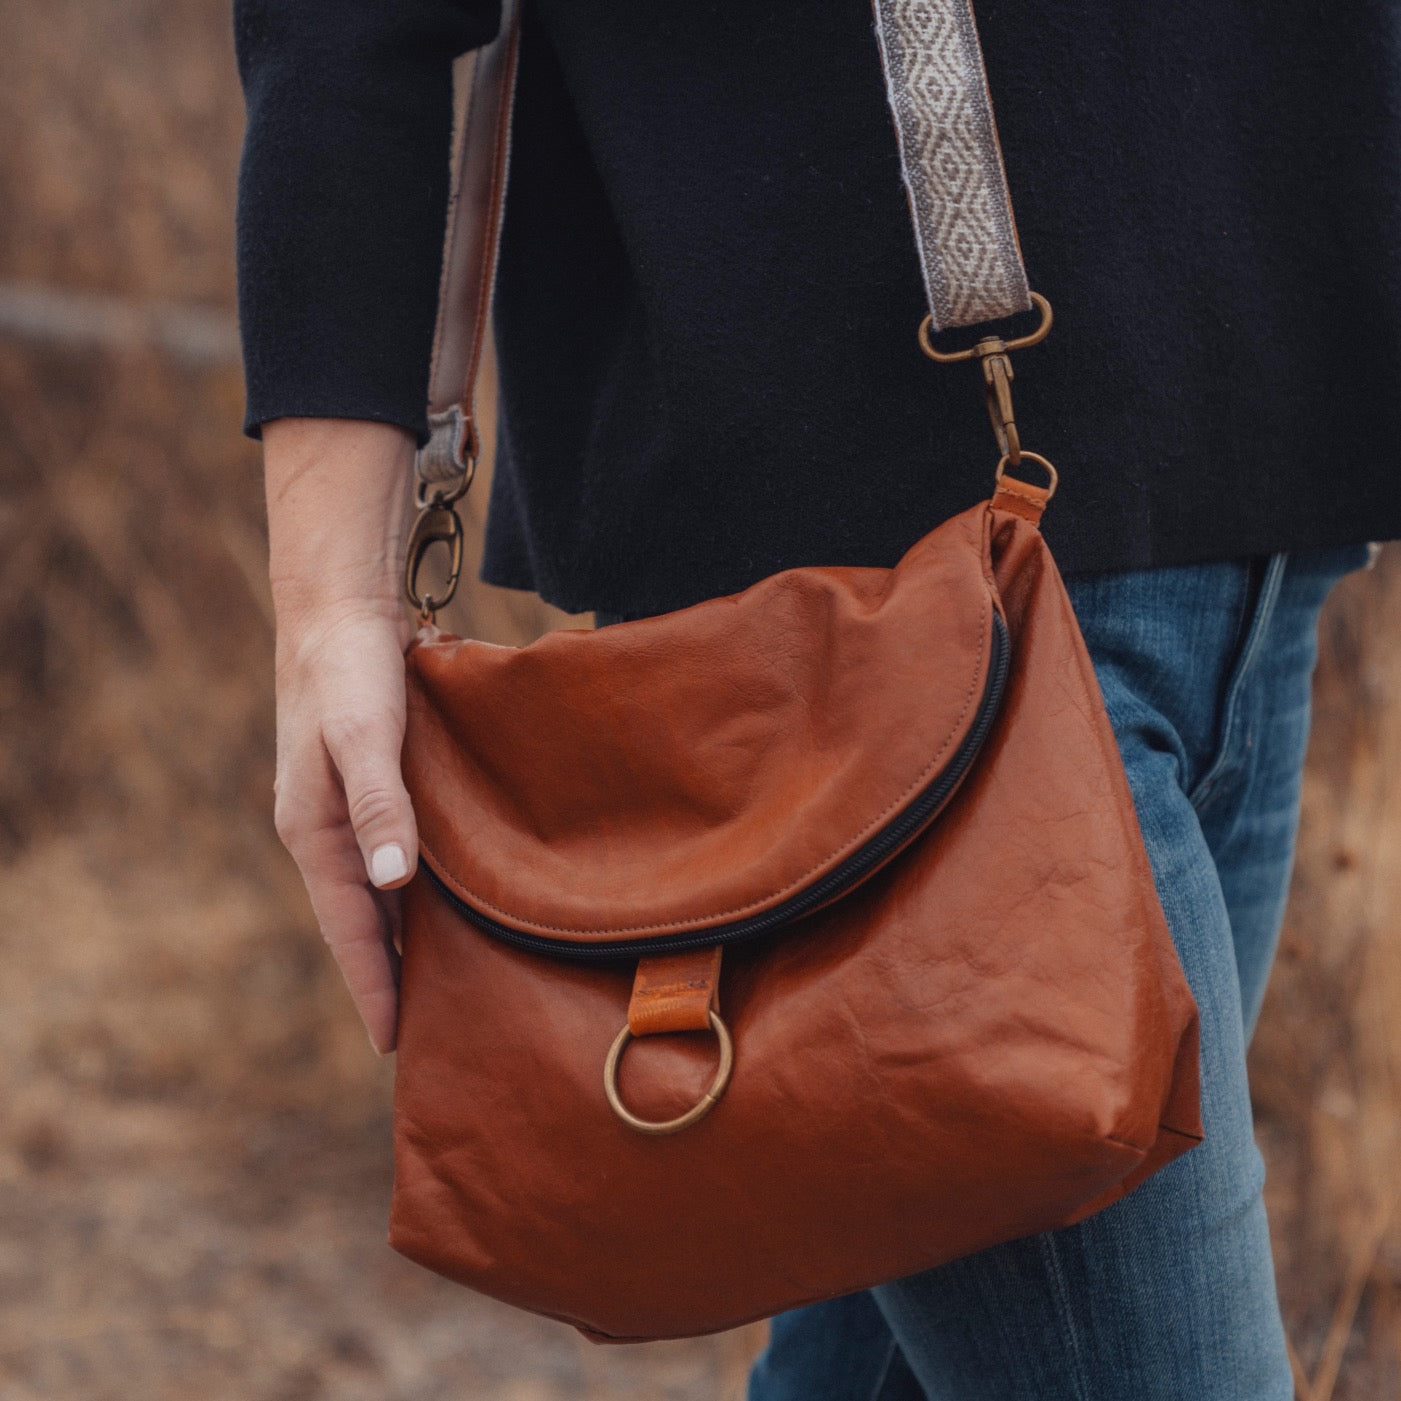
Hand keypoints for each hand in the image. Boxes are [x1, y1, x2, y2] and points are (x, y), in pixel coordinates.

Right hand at [263, 417, 420, 1052]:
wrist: (338, 606)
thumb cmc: (351, 670)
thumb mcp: (366, 737)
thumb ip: (381, 807)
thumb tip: (392, 885)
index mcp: (314, 832)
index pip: (348, 931)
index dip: (374, 988)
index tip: (396, 1047)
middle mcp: (325, 831)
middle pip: (360, 923)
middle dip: (389, 980)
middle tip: (431, 1035)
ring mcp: (343, 811)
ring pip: (376, 895)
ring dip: (404, 941)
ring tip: (443, 989)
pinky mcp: (367, 788)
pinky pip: (389, 860)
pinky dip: (413, 896)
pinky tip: (445, 906)